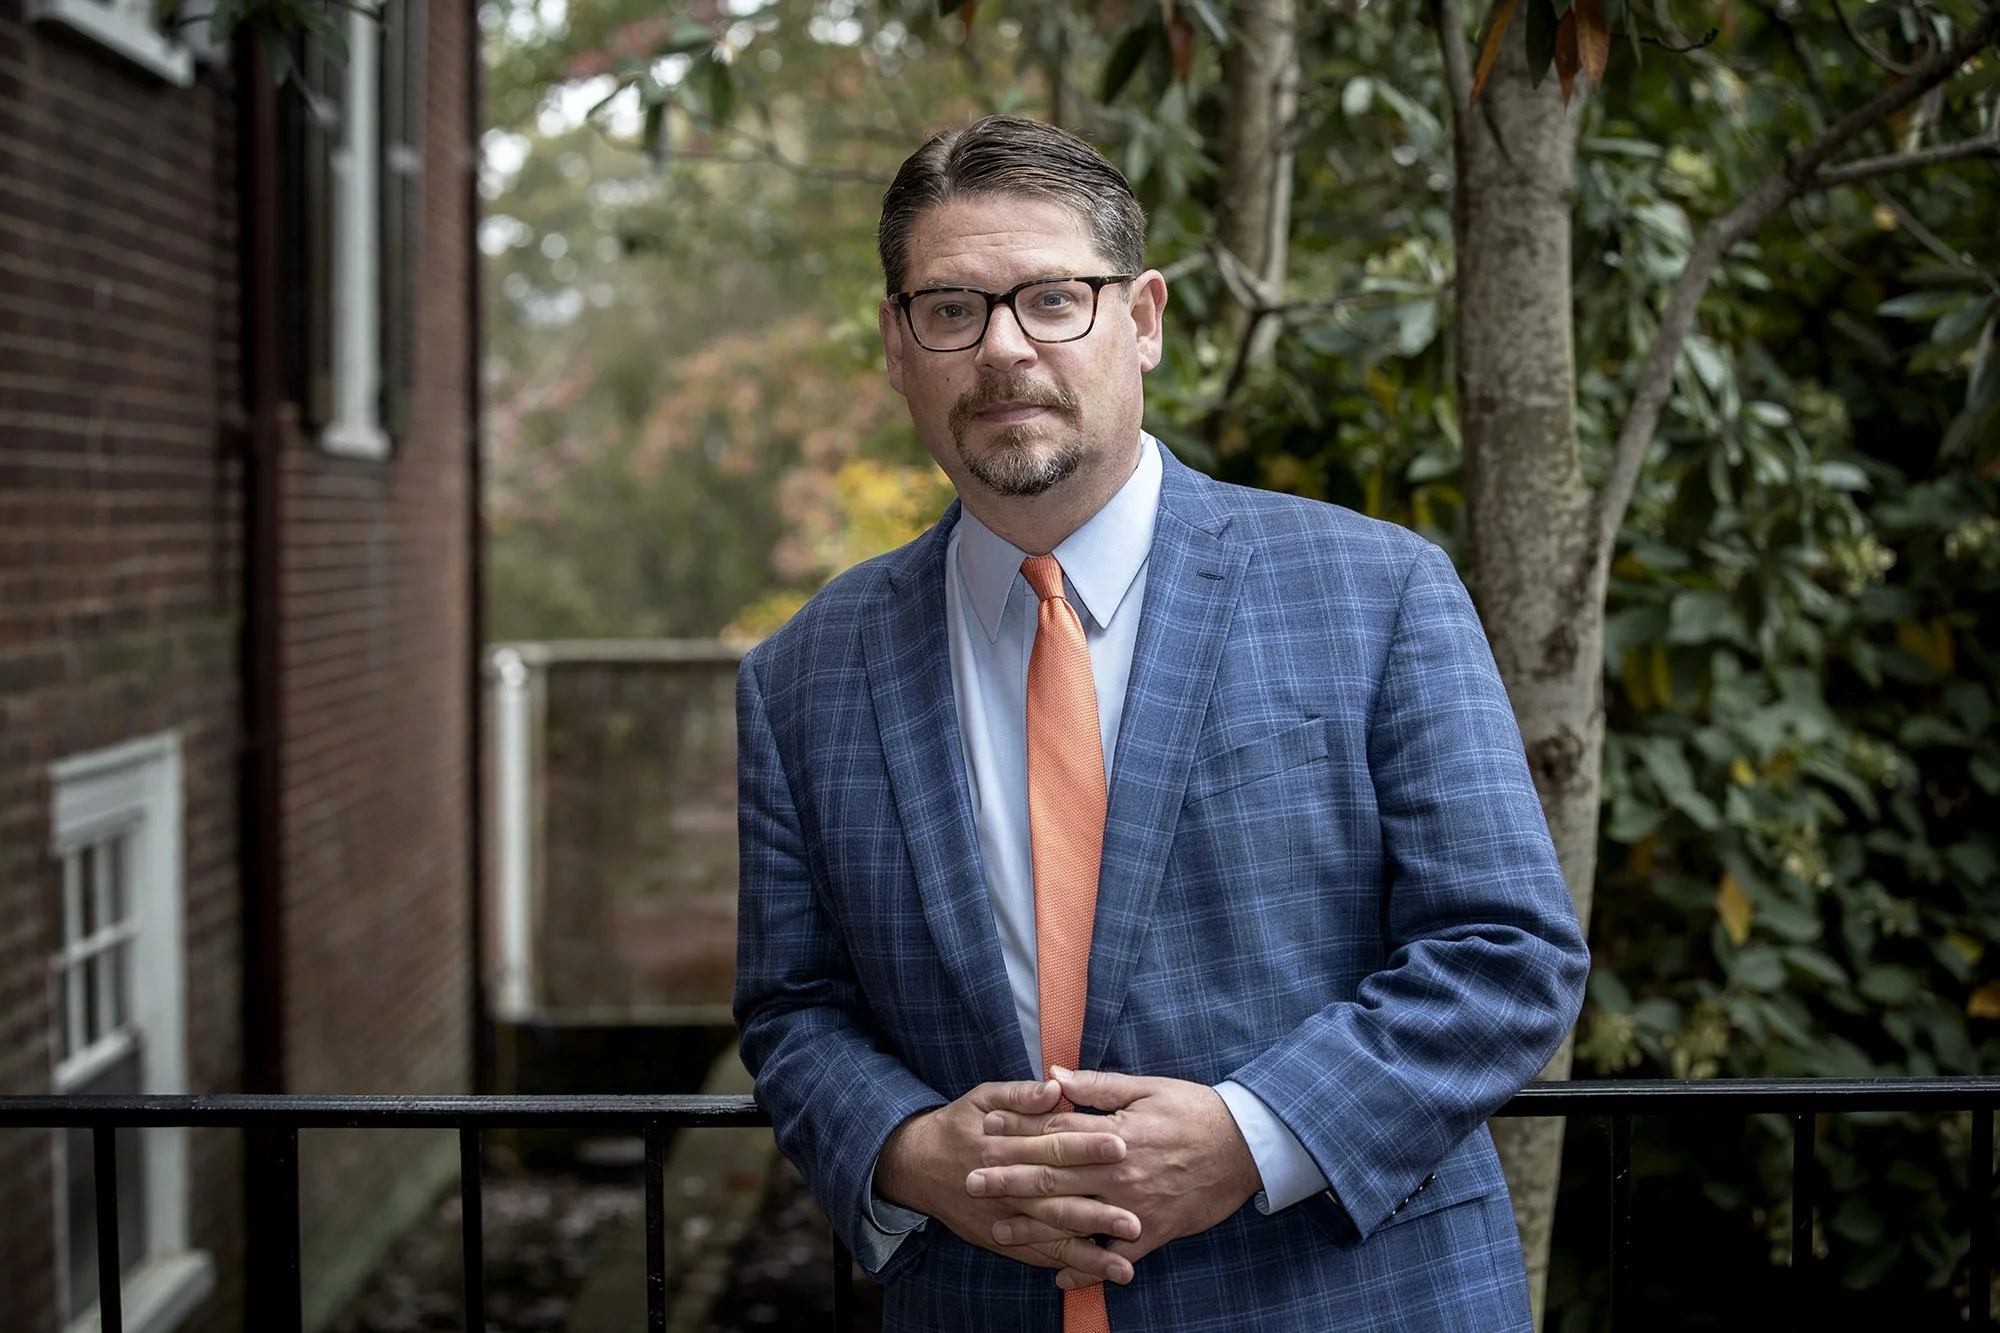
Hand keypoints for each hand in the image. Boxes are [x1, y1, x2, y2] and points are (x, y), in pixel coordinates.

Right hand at [875, 1078, 1140, 1284]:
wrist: (914, 1165)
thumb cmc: (957, 1124)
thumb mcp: (982, 1097)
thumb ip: (1021, 1094)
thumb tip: (1057, 1087)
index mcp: (1005, 1146)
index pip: (1053, 1146)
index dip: (1087, 1147)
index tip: (1122, 1146)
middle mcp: (1006, 1188)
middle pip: (1057, 1201)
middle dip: (1096, 1213)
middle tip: (1135, 1221)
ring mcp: (1003, 1219)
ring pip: (1050, 1238)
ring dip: (1088, 1253)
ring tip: (1123, 1267)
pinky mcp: (1000, 1239)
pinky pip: (1036, 1256)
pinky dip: (1065, 1266)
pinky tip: (1094, 1273)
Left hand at [971, 1068, 1261, 1288]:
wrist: (1247, 1146)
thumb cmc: (1195, 1110)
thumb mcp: (1147, 1087)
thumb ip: (1097, 1086)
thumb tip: (1053, 1076)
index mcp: (1113, 1133)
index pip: (1055, 1132)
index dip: (1017, 1130)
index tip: (985, 1130)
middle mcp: (1118, 1171)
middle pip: (1053, 1177)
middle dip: (1008, 1180)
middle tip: (971, 1182)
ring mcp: (1135, 1205)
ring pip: (1075, 1219)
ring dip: (1035, 1228)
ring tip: (998, 1232)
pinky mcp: (1155, 1230)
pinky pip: (1115, 1254)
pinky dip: (1087, 1268)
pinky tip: (1059, 1278)